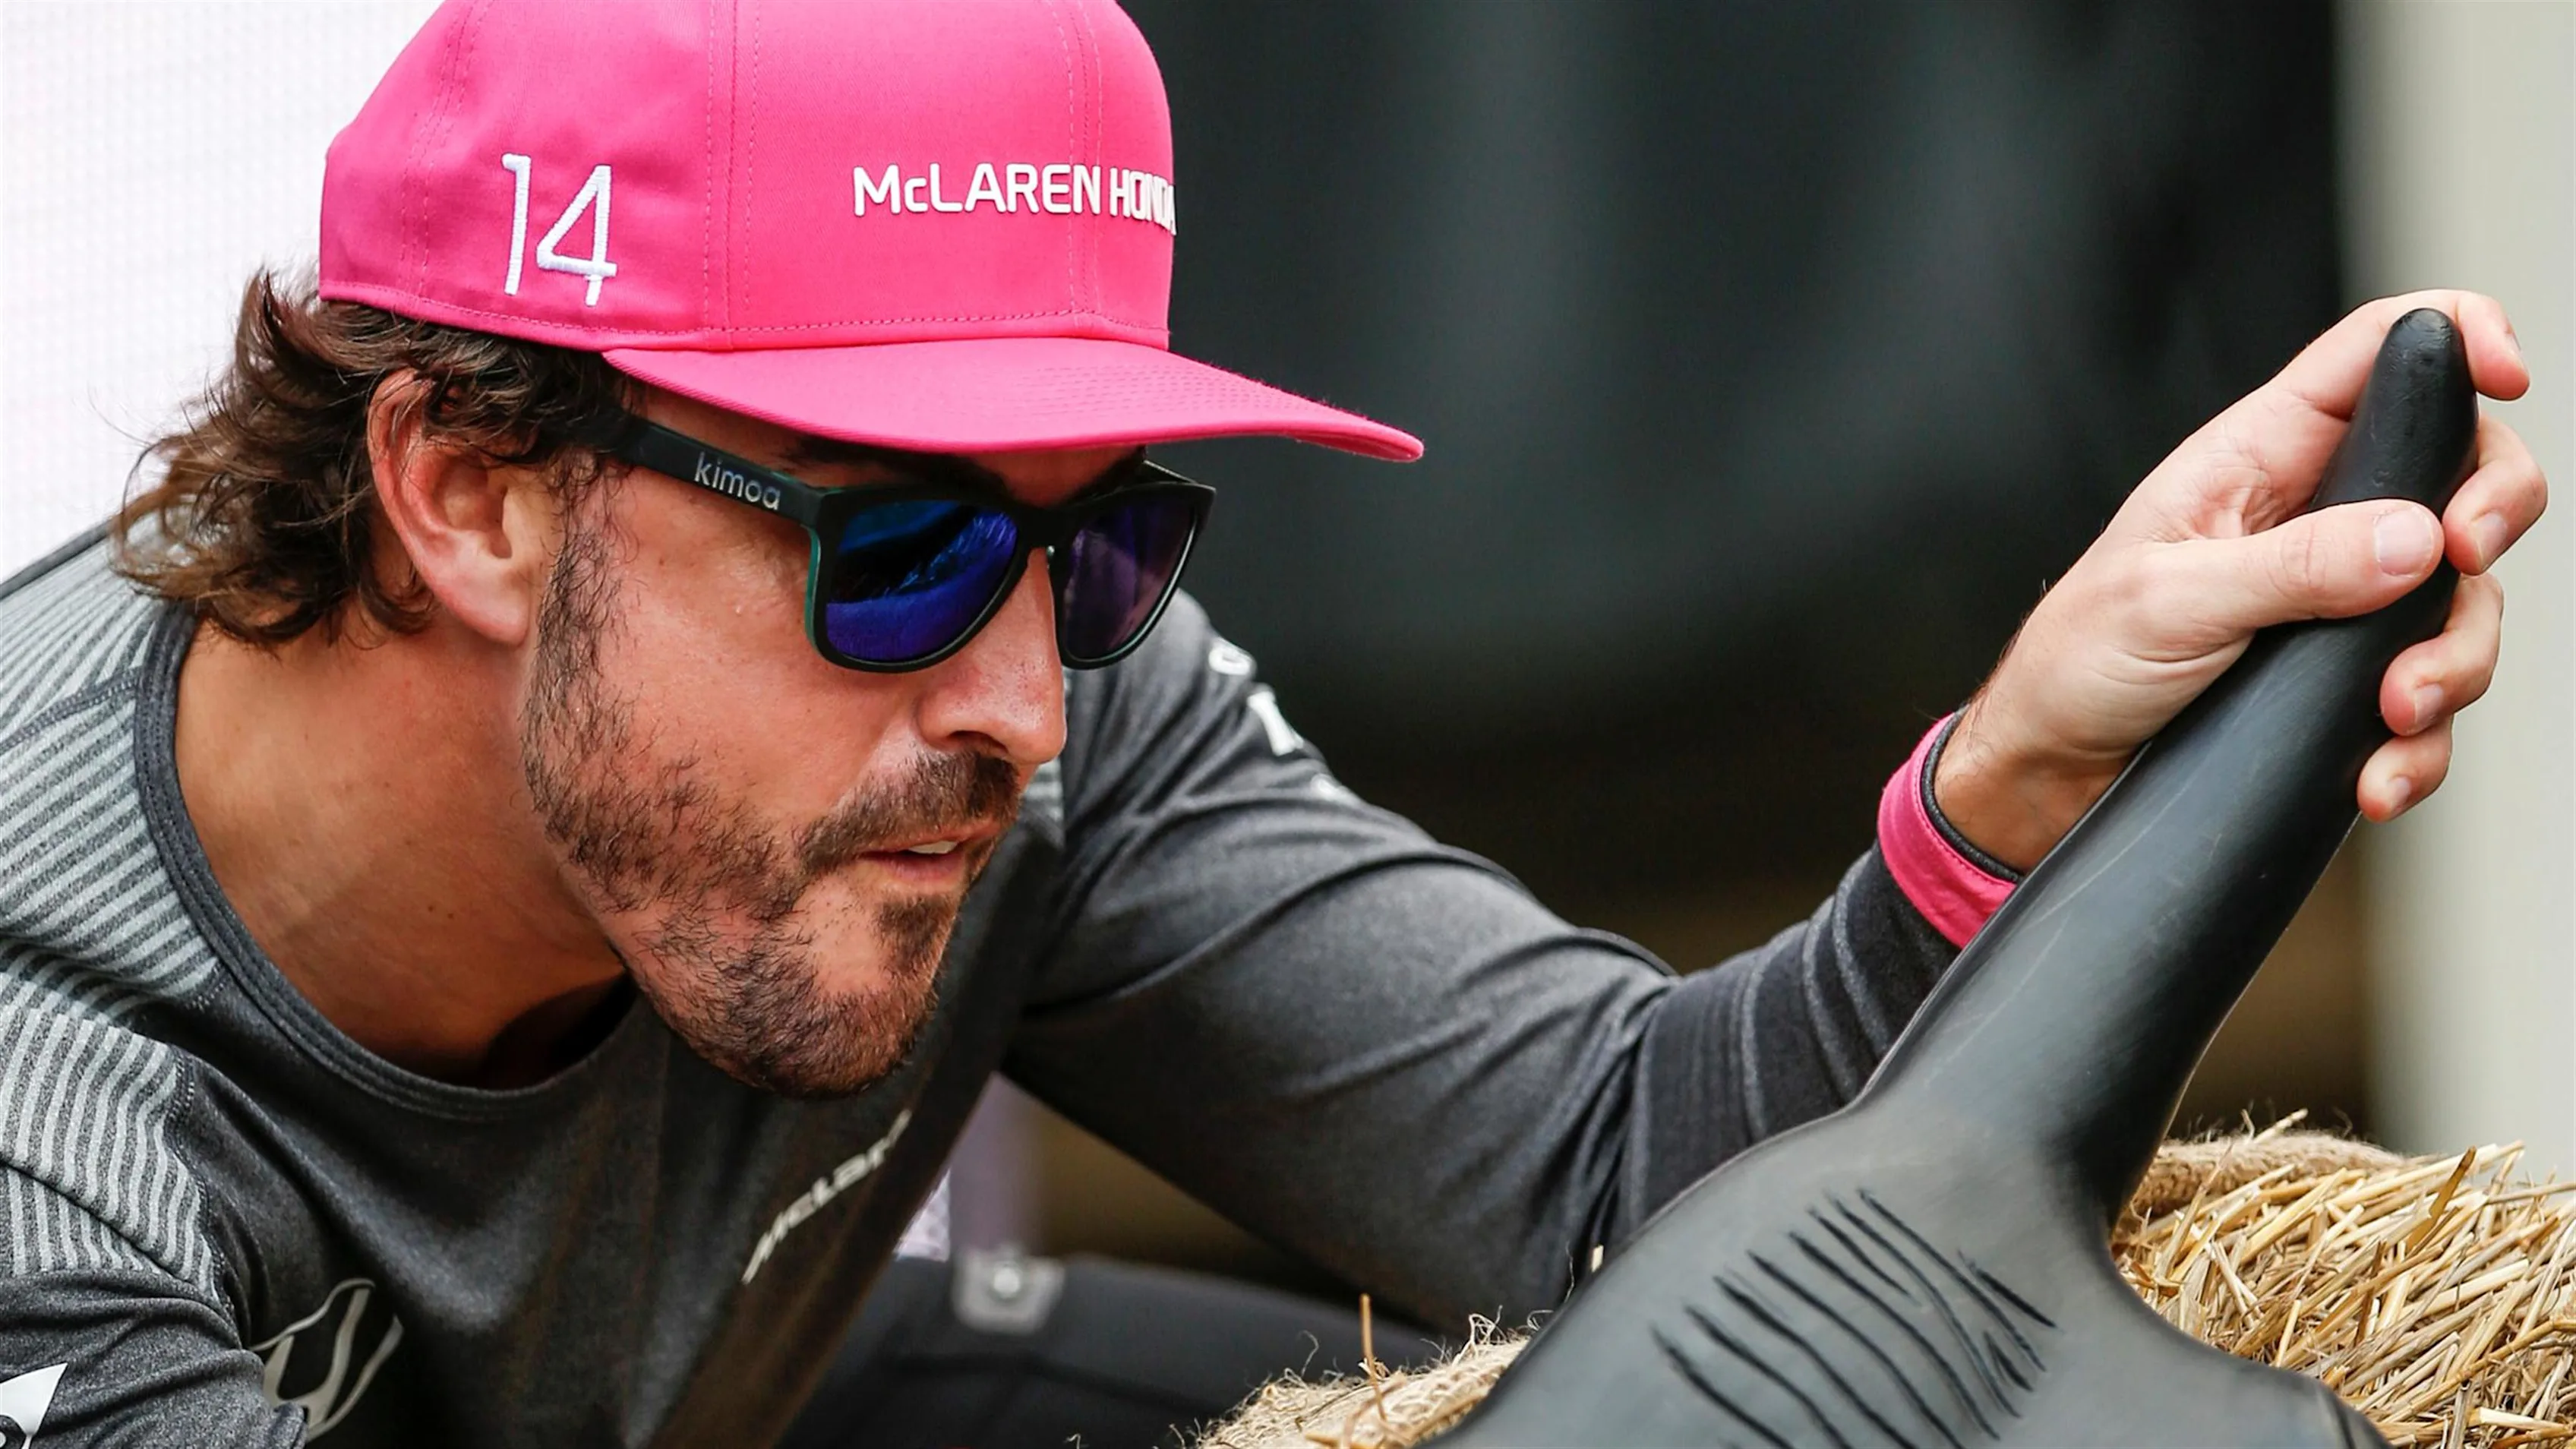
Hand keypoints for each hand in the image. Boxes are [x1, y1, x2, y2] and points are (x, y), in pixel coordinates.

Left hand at [1936, 291, 2547, 870]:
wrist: (2050, 767)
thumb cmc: (2079, 660)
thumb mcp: (2169, 602)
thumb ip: (2293, 568)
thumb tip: (2414, 539)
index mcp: (2261, 454)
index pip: (2380, 349)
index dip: (2458, 336)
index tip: (2508, 375)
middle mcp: (2316, 512)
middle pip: (2461, 468)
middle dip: (2494, 513)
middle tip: (2465, 562)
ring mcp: (2340, 593)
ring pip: (2462, 593)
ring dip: (2455, 659)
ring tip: (2396, 710)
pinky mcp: (2346, 672)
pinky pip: (2428, 690)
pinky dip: (2422, 741)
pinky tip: (2379, 778)